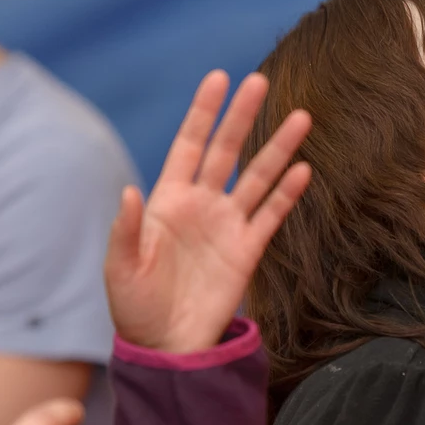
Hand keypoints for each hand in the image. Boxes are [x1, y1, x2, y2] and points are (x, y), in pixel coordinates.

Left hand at [105, 71, 310, 353]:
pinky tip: (304, 170)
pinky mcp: (248, 250)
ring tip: (301, 118)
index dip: (203, 113)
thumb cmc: (135, 307)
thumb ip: (126, 230)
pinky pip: (272, 215)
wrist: (167, 346)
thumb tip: (129, 191)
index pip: (188, 146)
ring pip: (258, 177)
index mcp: (167, 201)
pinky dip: (288, 193)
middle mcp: (201, 205)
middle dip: (242, 116)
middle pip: (227, 151)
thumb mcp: (120, 269)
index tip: (218, 79)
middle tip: (260, 81)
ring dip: (278, 149)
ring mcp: (228, 225)